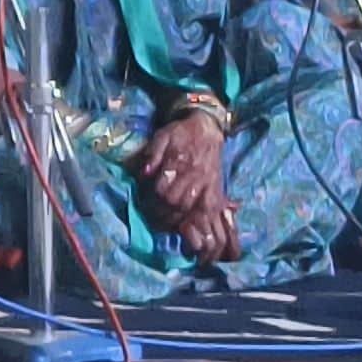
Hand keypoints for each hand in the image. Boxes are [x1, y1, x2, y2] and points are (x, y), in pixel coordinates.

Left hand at [134, 115, 238, 262]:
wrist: (207, 129)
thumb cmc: (180, 134)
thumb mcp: (162, 136)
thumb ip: (152, 154)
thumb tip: (144, 173)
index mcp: (180, 162)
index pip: (163, 189)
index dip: (152, 201)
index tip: (145, 207)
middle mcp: (195, 176)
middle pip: (175, 202)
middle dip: (162, 214)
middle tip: (153, 220)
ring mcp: (207, 185)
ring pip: (192, 210)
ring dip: (178, 221)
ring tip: (167, 227)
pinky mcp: (216, 192)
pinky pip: (211, 213)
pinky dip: (200, 224)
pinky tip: (191, 232)